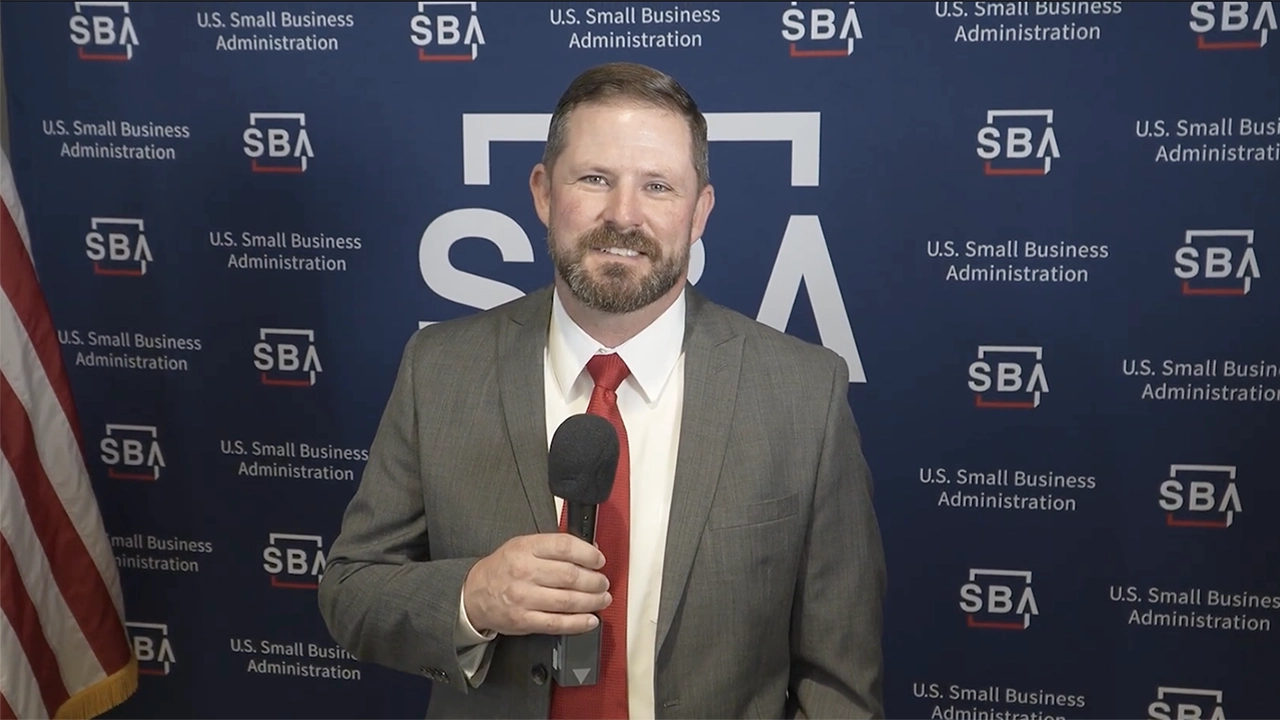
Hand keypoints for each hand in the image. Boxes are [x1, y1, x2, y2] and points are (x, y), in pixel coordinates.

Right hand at [463, 533, 610, 636]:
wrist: (474, 593)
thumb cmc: (503, 568)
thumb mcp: (523, 545)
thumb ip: (554, 546)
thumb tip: (589, 551)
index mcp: (526, 548)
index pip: (565, 547)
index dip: (588, 554)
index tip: (599, 560)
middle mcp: (525, 572)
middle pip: (571, 575)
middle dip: (595, 580)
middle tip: (603, 582)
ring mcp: (524, 598)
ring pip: (568, 601)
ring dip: (592, 601)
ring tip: (602, 599)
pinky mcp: (524, 621)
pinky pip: (558, 624)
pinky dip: (579, 623)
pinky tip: (591, 619)